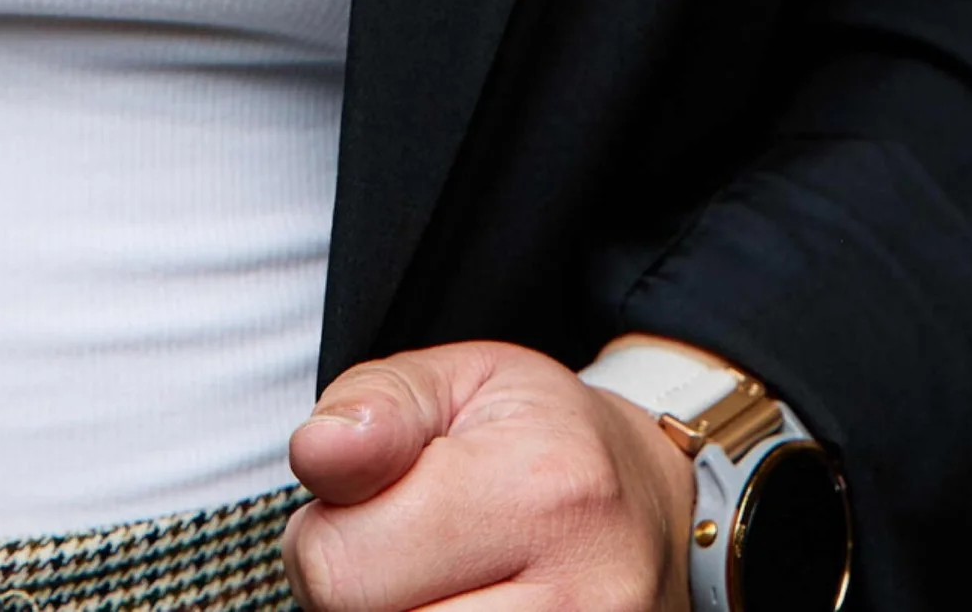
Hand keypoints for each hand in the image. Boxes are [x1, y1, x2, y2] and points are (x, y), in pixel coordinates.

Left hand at [288, 341, 693, 611]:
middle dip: (358, 593)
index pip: (339, 564)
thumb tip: (317, 453)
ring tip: (434, 585)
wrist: (654, 507)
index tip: (370, 506)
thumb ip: (375, 407)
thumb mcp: (459, 382)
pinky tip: (457, 611)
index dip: (327, 535)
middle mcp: (577, 597)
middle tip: (405, 552)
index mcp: (542, 488)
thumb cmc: (541, 438)